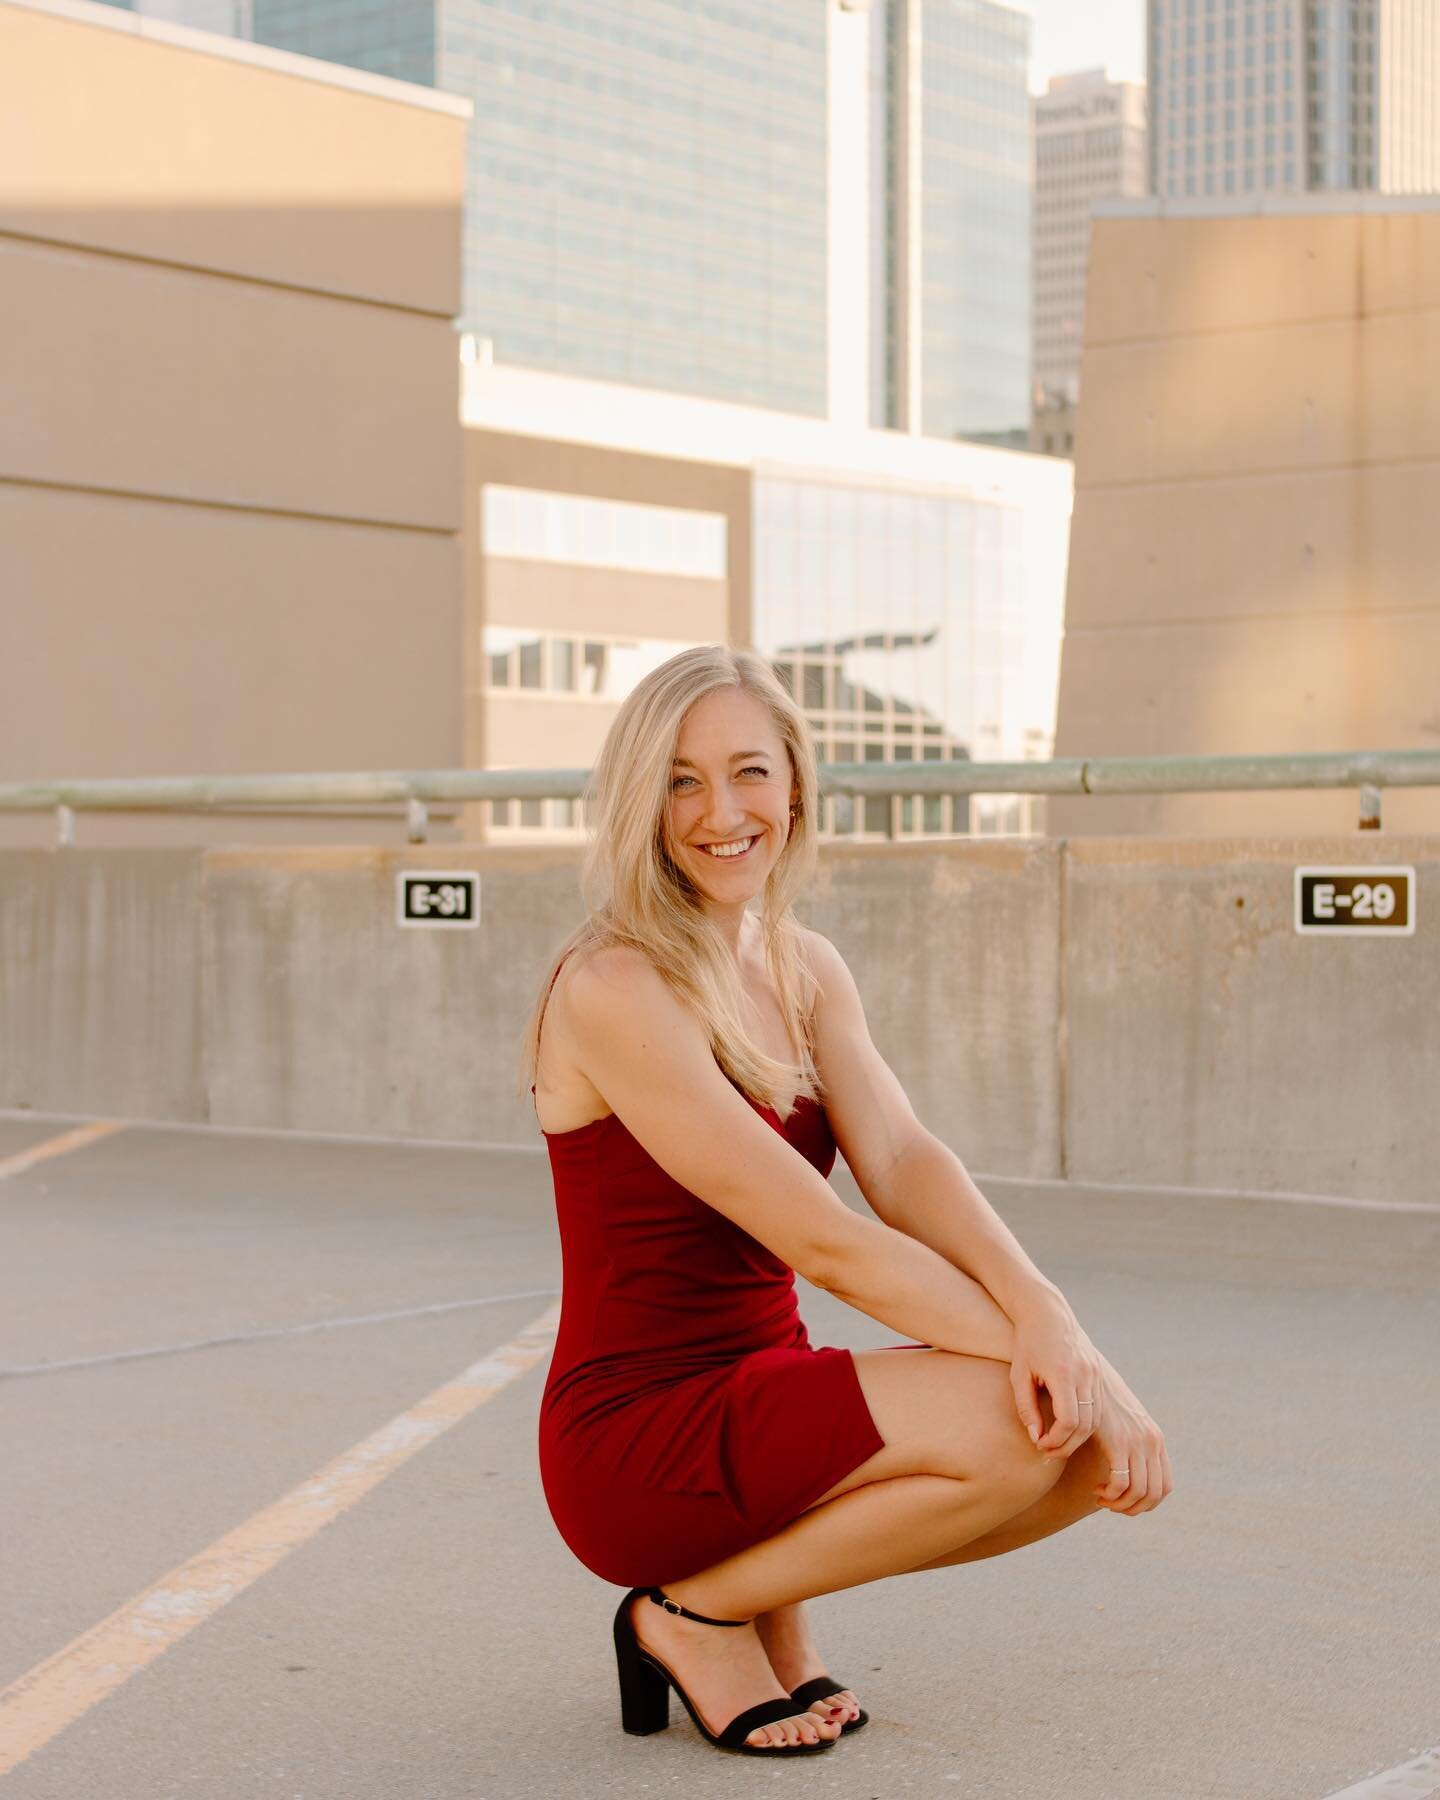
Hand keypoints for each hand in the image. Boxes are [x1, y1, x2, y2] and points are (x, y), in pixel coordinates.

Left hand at [1006, 1287, 1105, 1461]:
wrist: (1047, 1313)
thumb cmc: (1027, 1344)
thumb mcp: (1019, 1376)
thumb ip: (1026, 1409)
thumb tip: (1036, 1438)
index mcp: (1063, 1374)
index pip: (1068, 1420)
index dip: (1056, 1439)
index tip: (1040, 1445)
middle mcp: (1084, 1375)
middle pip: (1085, 1424)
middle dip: (1067, 1444)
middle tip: (1048, 1452)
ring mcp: (1094, 1374)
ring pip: (1095, 1419)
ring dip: (1077, 1437)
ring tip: (1057, 1444)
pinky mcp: (1097, 1374)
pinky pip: (1098, 1408)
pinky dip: (1085, 1424)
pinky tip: (1068, 1428)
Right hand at [1088, 1359, 1173, 1515]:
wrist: (1089, 1377)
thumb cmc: (1100, 1399)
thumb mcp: (1124, 1420)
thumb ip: (1131, 1439)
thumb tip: (1129, 1464)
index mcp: (1156, 1439)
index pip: (1165, 1487)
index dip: (1147, 1503)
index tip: (1125, 1500)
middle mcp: (1152, 1442)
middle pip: (1154, 1495)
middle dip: (1133, 1509)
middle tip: (1111, 1505)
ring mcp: (1137, 1442)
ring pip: (1138, 1493)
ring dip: (1119, 1505)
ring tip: (1102, 1498)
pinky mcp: (1118, 1442)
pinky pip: (1120, 1484)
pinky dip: (1110, 1495)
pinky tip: (1096, 1490)